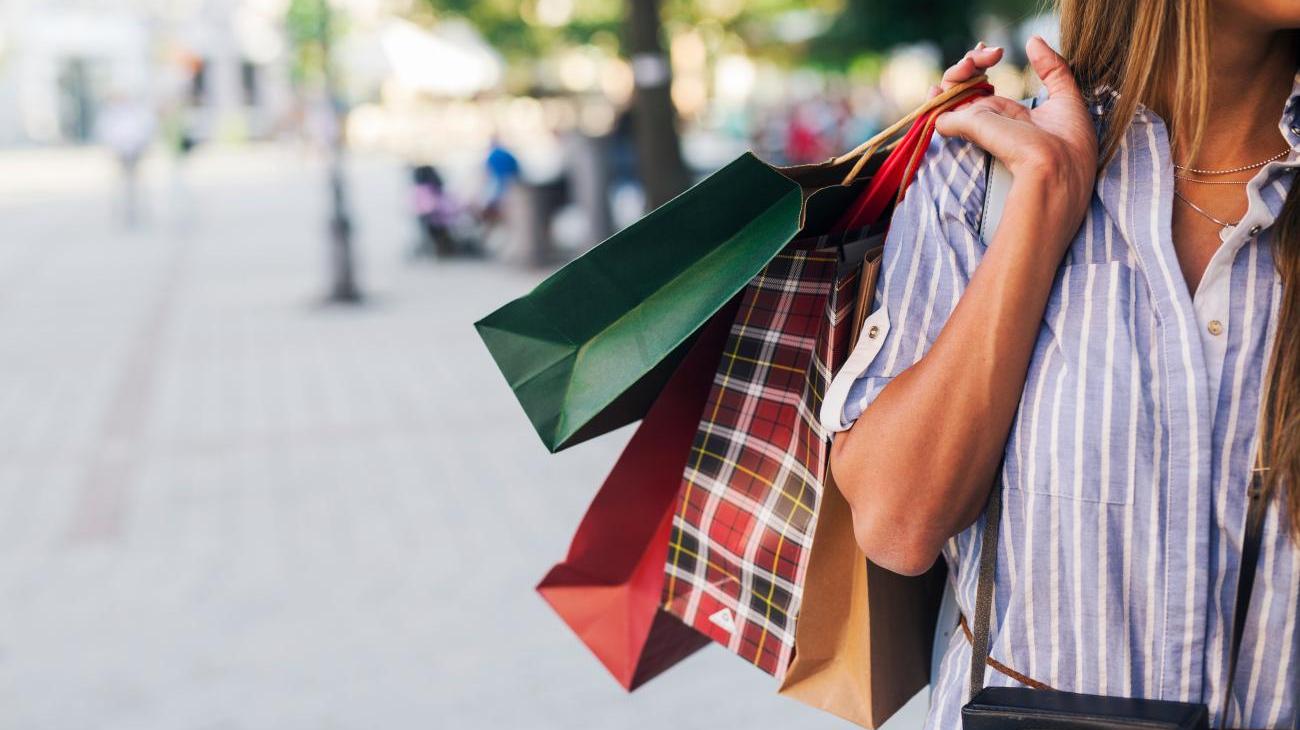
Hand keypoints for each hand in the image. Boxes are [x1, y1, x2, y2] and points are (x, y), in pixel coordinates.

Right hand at [934, 37, 1097, 228]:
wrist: (1055, 169)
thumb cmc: (1066, 145)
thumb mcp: (1066, 98)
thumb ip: (1051, 69)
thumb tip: (1033, 41)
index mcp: (1009, 116)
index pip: (983, 89)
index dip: (981, 64)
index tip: (994, 52)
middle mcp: (989, 120)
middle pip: (965, 87)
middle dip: (971, 63)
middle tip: (988, 53)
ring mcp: (976, 123)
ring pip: (950, 93)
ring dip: (956, 71)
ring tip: (971, 61)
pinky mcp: (965, 126)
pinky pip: (939, 110)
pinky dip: (935, 97)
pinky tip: (942, 85)